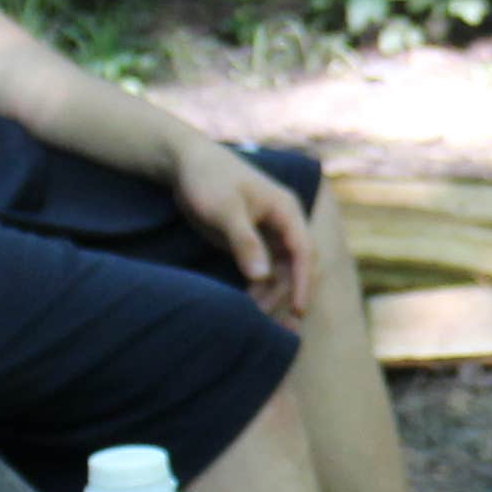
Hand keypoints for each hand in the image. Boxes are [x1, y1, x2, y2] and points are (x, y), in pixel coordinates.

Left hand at [172, 131, 317, 317]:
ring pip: (282, 272)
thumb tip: (262, 276)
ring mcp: (270, 233)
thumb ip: (244, 241)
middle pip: (298, 266)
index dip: (304, 282)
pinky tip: (249, 305)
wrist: (186, 164)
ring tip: (256, 318)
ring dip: (274, 295)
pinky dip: (261, 288)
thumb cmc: (208, 179)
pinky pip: (266, 270)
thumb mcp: (225, 210)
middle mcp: (284, 223)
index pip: (304, 251)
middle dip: (291, 295)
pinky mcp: (254, 242)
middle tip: (279, 327)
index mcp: (286, 210)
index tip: (297, 309)